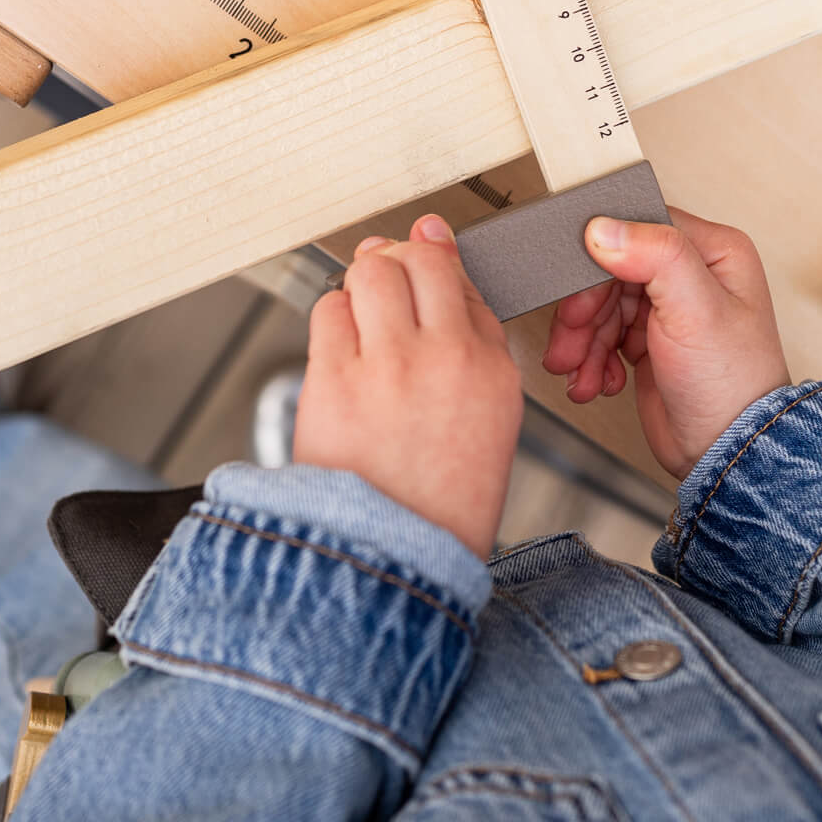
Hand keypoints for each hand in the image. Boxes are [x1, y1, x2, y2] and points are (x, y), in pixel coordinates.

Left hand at [295, 214, 522, 559]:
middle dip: (401, 261)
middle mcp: (446, 357)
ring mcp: (389, 364)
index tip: (426, 264)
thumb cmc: (438, 507)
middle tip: (390, 281)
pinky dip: (332, 315)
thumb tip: (447, 287)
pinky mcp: (334, 377)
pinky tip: (340, 345)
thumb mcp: (491, 427)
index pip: (466, 283)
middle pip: (420, 258)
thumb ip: (475, 353)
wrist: (394, 562)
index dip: (438, 269)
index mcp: (493, 371)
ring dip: (363, 282)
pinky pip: (328, 308)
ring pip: (372, 270)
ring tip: (362, 312)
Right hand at [542, 209, 788, 480]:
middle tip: (568, 339)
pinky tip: (595, 380)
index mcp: (713, 251)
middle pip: (610, 271)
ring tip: (576, 369)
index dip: (601, 259)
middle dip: (584, 311)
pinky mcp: (648, 340)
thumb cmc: (731, 385)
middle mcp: (691, 274)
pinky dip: (590, 358)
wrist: (725, 455)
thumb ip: (656, 255)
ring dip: (582, 340)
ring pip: (600, 305)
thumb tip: (604, 227)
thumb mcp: (697, 309)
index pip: (638, 230)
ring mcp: (668, 308)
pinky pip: (602, 335)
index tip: (579, 289)